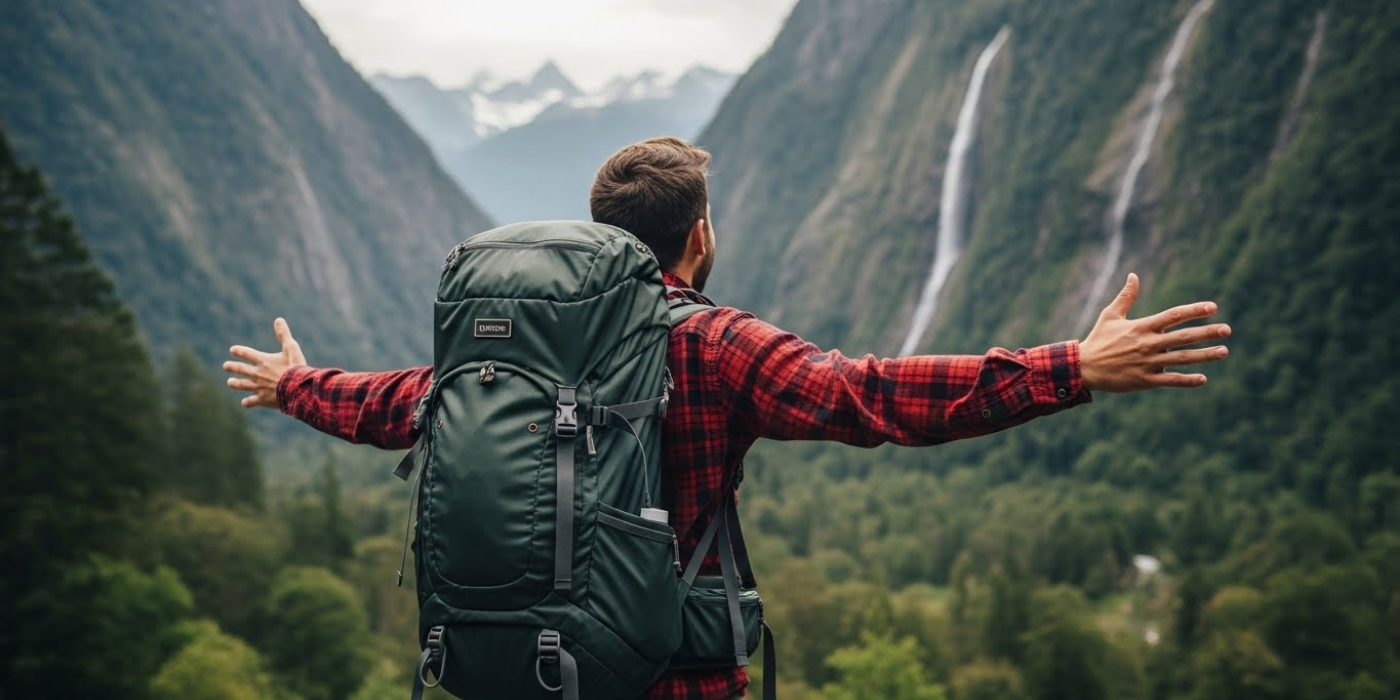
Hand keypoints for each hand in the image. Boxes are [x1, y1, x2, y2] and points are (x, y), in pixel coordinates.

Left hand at [224, 317, 306, 408]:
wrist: (297, 389)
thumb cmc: (295, 367)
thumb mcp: (291, 348)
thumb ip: (283, 335)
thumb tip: (278, 320)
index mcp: (263, 360)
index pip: (246, 354)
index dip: (239, 351)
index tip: (232, 350)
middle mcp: (257, 373)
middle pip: (240, 369)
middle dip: (232, 367)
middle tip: (225, 366)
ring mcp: (259, 387)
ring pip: (243, 385)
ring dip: (235, 383)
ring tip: (230, 383)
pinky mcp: (263, 399)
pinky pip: (252, 401)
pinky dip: (248, 402)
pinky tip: (245, 403)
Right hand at [1079, 273, 1230, 392]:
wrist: (1084, 367)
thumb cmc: (1098, 339)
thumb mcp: (1110, 315)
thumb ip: (1126, 296)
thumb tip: (1134, 275)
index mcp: (1142, 327)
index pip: (1173, 315)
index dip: (1194, 310)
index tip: (1213, 307)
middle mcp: (1148, 344)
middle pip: (1184, 337)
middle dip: (1207, 333)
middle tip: (1227, 330)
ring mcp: (1148, 363)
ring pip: (1183, 359)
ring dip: (1205, 355)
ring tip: (1224, 351)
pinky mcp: (1146, 380)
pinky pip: (1171, 380)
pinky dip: (1188, 380)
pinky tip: (1202, 378)